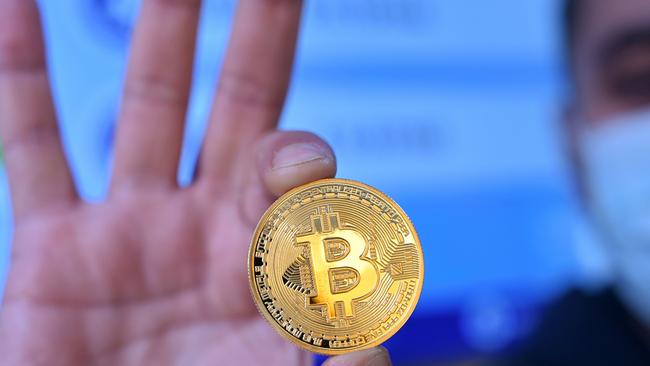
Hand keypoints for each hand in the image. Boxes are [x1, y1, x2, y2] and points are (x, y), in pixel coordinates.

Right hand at [0, 0, 390, 364]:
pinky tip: (18, 8)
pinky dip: (20, 79)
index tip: (296, 165)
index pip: (299, 179)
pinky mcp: (53, 251)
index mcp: (268, 263)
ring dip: (162, 33)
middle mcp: (206, 228)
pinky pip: (32, 148)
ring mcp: (130, 230)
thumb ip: (335, 361)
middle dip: (257, 35)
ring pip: (148, 108)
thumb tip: (373, 334)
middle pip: (241, 106)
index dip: (301, 158)